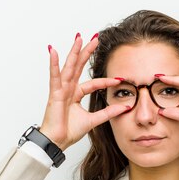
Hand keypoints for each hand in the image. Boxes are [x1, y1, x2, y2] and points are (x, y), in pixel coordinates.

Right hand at [39, 33, 129, 150]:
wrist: (58, 141)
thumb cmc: (69, 131)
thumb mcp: (94, 120)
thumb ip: (108, 113)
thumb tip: (125, 107)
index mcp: (76, 94)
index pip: (93, 83)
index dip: (106, 81)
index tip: (120, 78)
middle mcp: (68, 89)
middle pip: (79, 67)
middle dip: (87, 52)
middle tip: (95, 38)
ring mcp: (60, 90)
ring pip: (69, 67)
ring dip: (74, 52)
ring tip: (79, 38)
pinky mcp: (54, 94)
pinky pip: (55, 77)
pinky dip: (53, 64)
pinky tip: (53, 51)